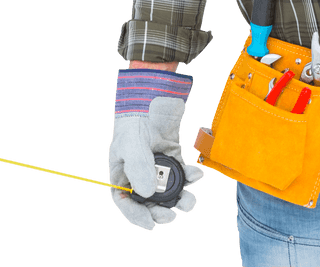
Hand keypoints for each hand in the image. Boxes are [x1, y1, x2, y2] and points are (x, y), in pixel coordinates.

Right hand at [108, 71, 203, 230]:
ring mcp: (157, 167)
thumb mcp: (132, 144)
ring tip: (190, 200)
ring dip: (180, 197)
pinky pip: (182, 173)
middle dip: (162, 210)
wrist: (152, 96)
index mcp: (122, 174)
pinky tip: (197, 174)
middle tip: (172, 214)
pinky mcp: (173, 158)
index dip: (137, 215)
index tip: (152, 223)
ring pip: (169, 190)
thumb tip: (147, 193)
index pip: (126, 202)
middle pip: (149, 201)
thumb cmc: (135, 120)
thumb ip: (138, 168)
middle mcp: (139, 174)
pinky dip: (190, 177)